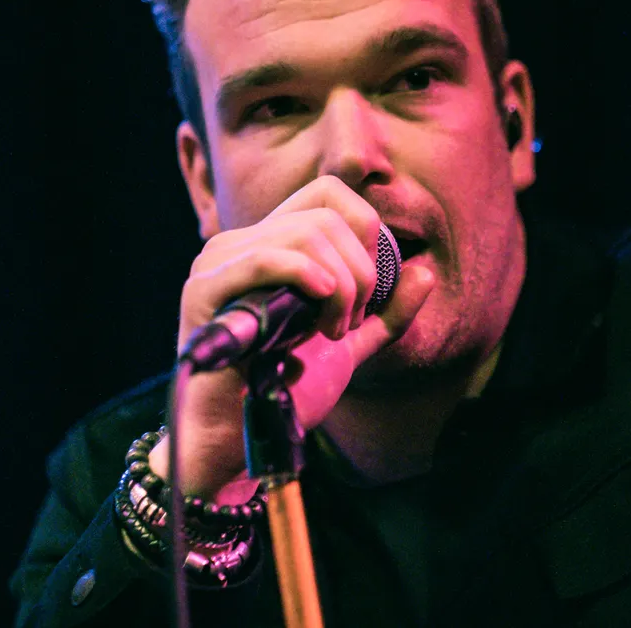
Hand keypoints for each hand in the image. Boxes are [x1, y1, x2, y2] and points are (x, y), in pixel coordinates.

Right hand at [150, 175, 432, 497]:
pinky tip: (321, 308)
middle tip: (350, 322)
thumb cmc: (286, 390)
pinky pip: (265, 257)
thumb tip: (425, 271)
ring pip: (307, 233)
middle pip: (327, 216)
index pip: (327, 193)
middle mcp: (241, 243)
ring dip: (340, 285)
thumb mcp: (350, 345)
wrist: (240, 439)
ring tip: (332, 331)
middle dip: (361, 270)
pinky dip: (307, 276)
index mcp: (271, 245)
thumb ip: (387, 312)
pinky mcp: (204, 289)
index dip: (364, 227)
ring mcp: (219, 262)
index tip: (369, 287)